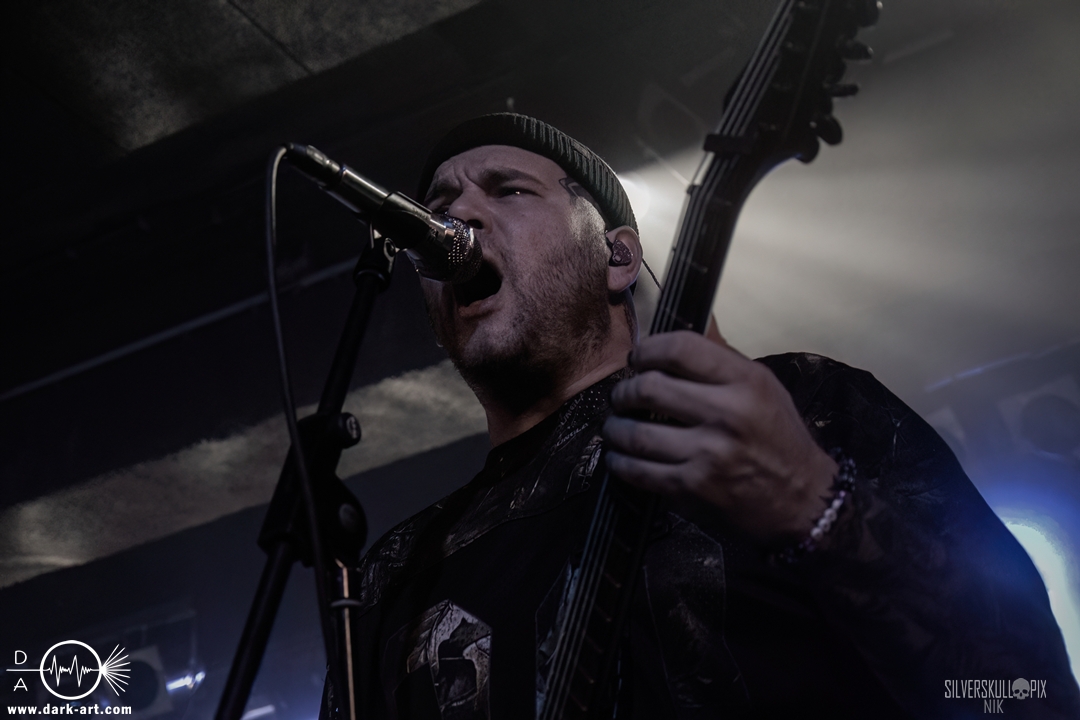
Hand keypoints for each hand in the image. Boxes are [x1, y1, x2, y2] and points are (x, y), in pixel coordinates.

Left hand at [601, 330, 837, 542]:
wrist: (803, 501)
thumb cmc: (779, 439)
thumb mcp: (763, 388)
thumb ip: (721, 360)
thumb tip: (682, 328)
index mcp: (746, 382)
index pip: (681, 348)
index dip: (648, 349)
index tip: (638, 359)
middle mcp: (727, 414)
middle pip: (649, 388)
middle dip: (624, 392)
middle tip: (622, 396)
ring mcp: (708, 454)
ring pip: (635, 432)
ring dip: (615, 427)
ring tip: (615, 426)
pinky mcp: (692, 488)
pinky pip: (638, 471)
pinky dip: (619, 462)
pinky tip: (620, 456)